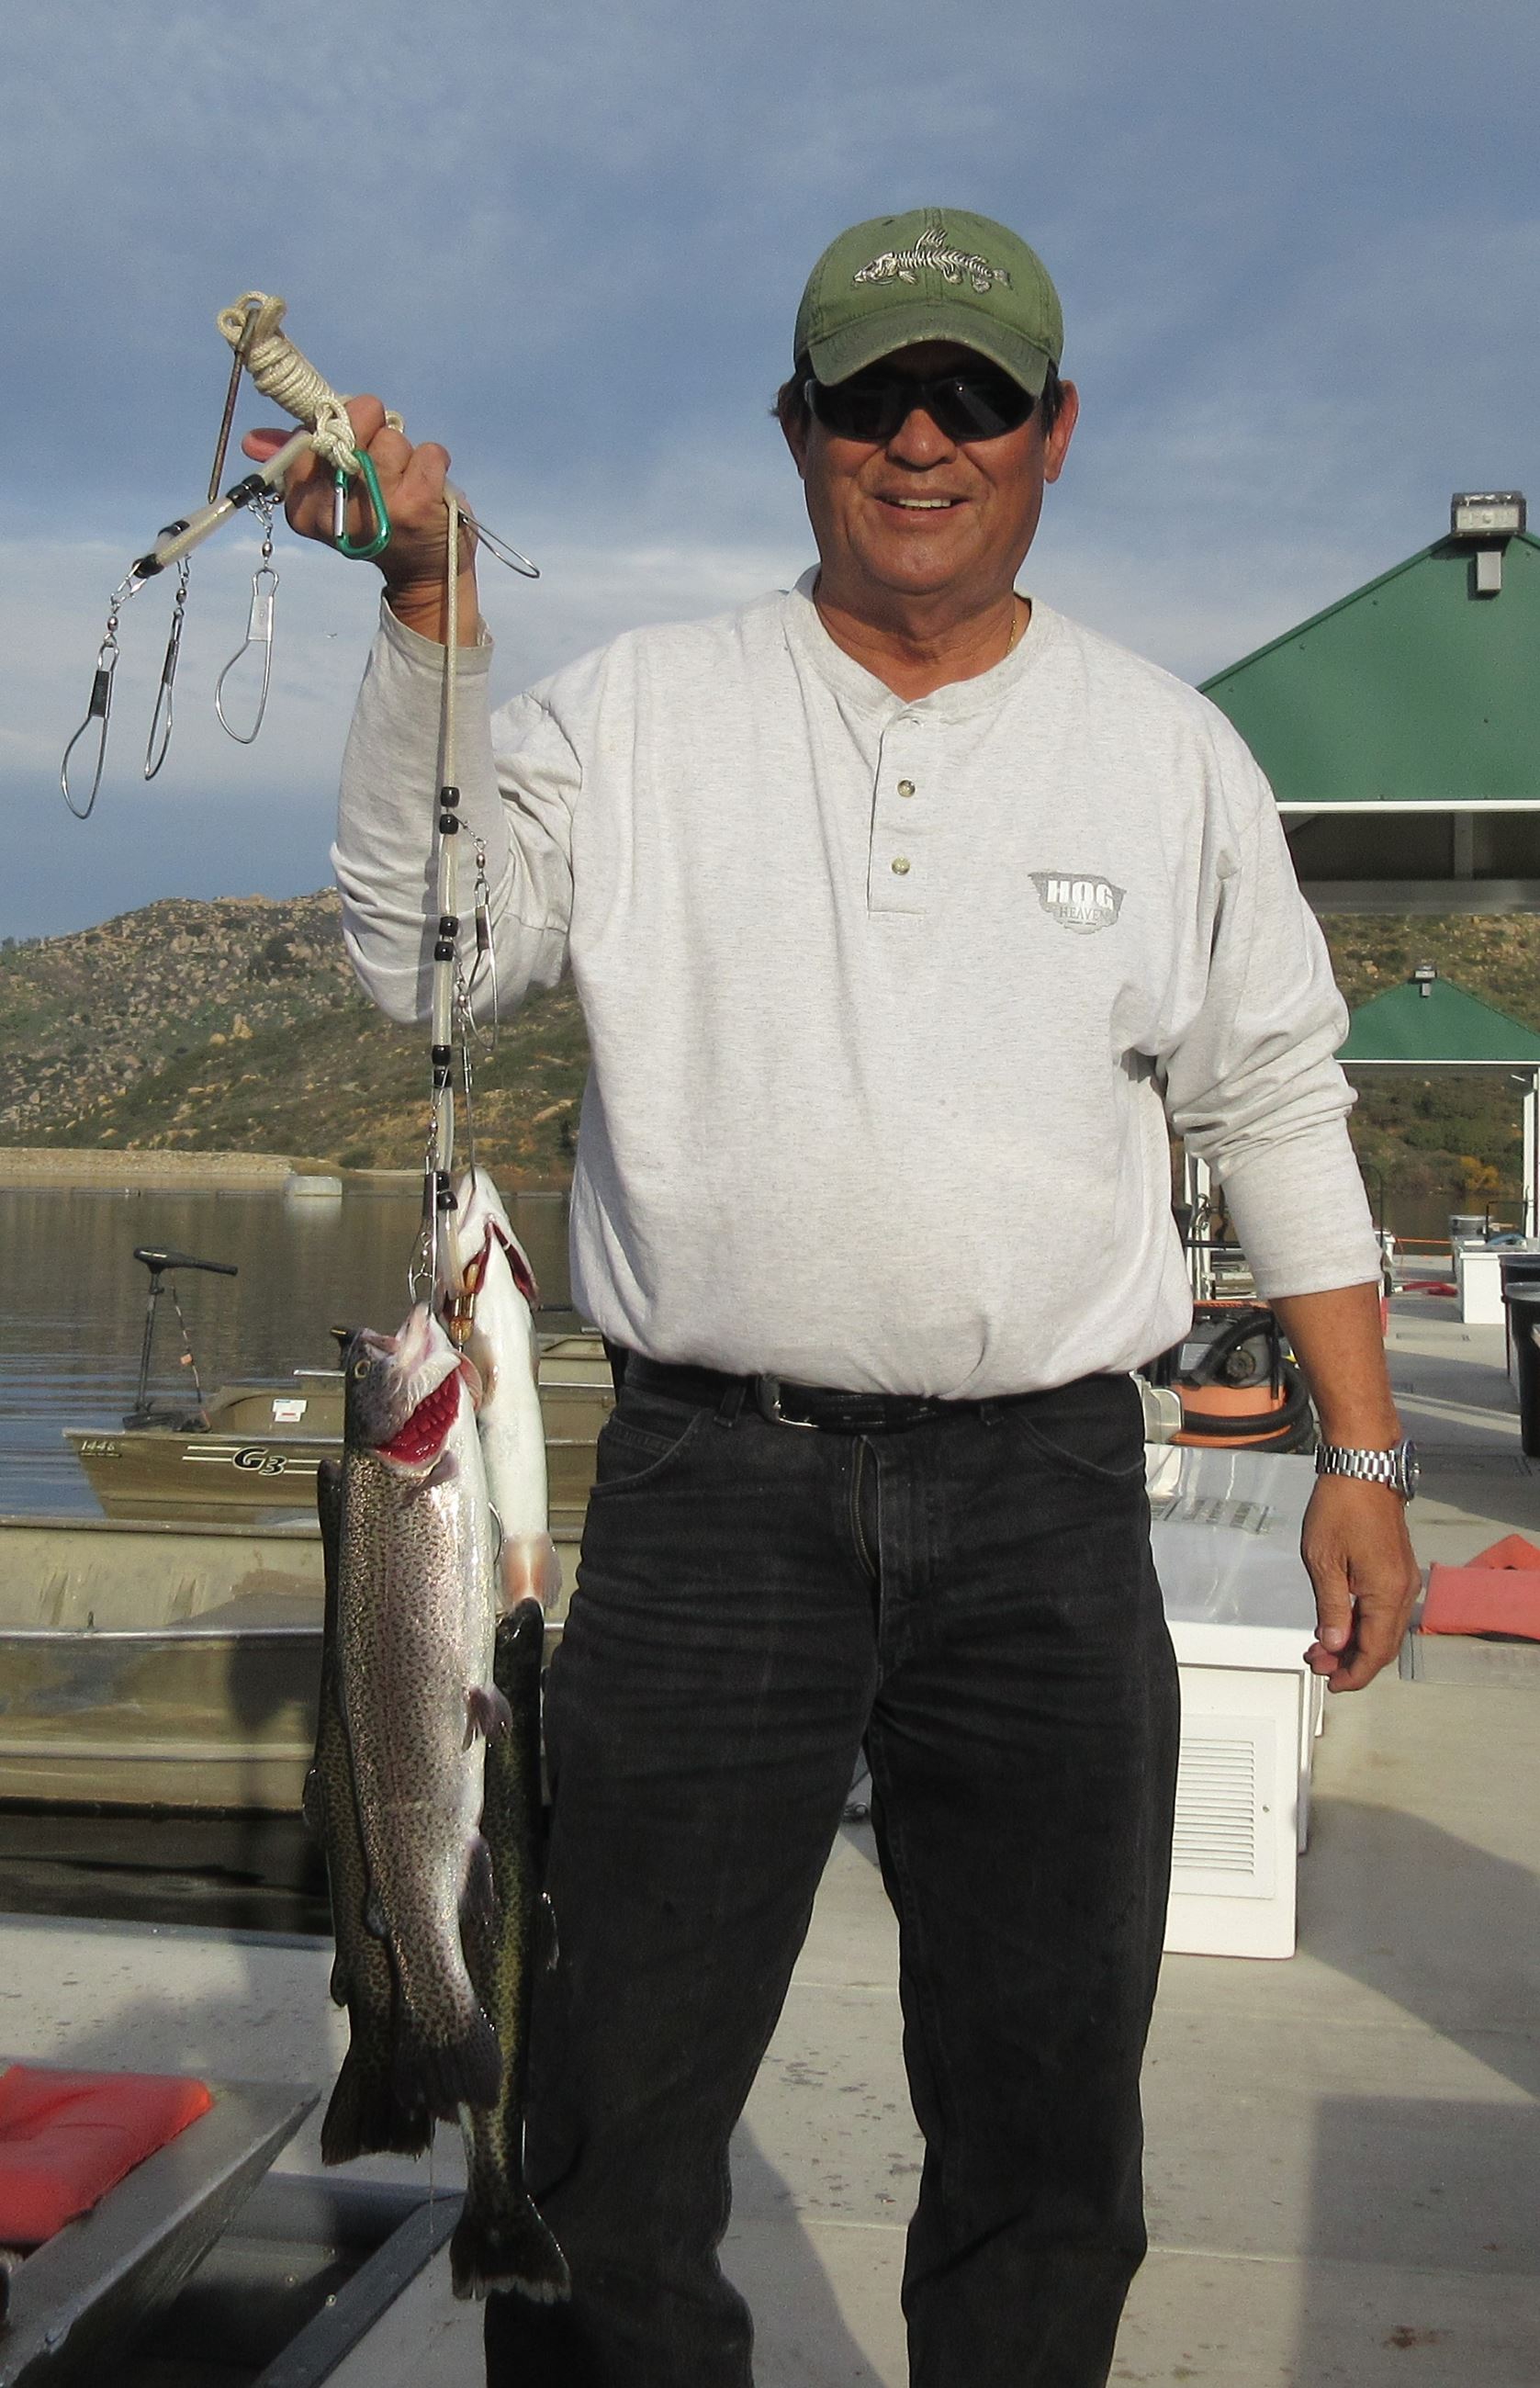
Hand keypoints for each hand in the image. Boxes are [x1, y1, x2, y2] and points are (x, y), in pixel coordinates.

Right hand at [240, 395, 478, 637]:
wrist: (421, 570)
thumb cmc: (374, 518)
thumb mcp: (329, 492)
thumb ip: (294, 458)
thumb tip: (250, 442)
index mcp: (305, 507)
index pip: (310, 437)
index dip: (335, 425)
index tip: (348, 440)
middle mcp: (338, 511)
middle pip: (352, 427)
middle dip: (372, 427)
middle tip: (379, 452)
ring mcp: (379, 509)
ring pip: (391, 440)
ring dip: (405, 451)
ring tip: (404, 477)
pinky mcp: (419, 506)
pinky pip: (428, 452)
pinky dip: (433, 460)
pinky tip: (428, 484)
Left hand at [1300, 1474, 1420, 1691]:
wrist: (1362, 1468)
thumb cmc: (1339, 1510)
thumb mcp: (1323, 1562)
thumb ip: (1330, 1608)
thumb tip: (1334, 1645)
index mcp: (1386, 1594)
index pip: (1374, 1652)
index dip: (1353, 1674)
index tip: (1329, 1684)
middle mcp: (1403, 1592)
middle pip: (1383, 1645)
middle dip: (1351, 1661)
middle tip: (1315, 1665)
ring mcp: (1404, 1580)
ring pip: (1384, 1628)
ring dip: (1355, 1643)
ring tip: (1319, 1647)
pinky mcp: (1398, 1568)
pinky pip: (1385, 1609)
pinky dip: (1363, 1623)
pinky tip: (1337, 1622)